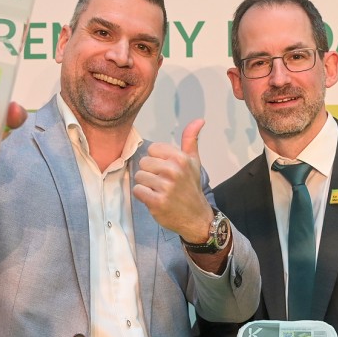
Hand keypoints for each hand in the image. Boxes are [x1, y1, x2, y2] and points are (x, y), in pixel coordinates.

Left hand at [132, 118, 213, 242]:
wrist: (196, 217)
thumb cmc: (191, 187)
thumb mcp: (194, 162)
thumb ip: (191, 140)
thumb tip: (199, 119)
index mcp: (181, 158)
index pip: (152, 149)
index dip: (156, 160)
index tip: (166, 170)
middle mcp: (173, 171)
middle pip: (143, 163)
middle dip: (150, 173)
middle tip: (162, 183)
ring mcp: (165, 187)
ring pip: (139, 177)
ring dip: (146, 185)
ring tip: (159, 191)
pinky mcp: (157, 202)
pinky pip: (138, 190)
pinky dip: (143, 196)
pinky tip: (154, 199)